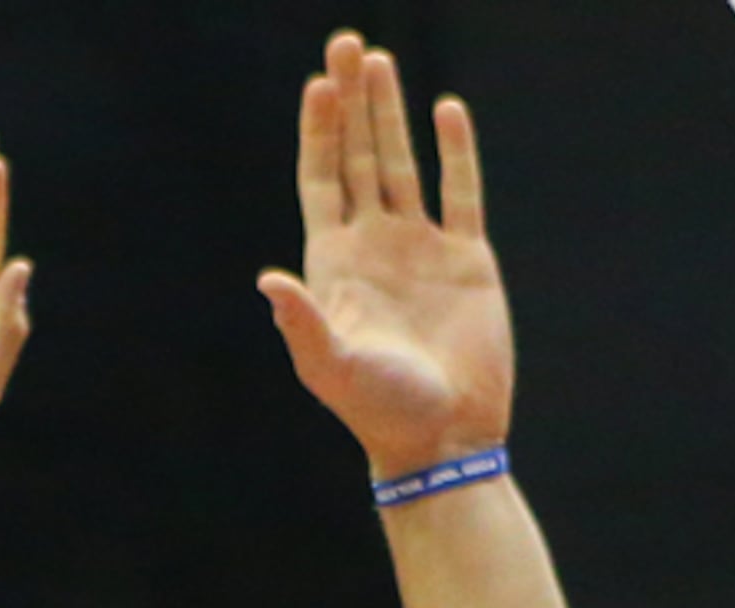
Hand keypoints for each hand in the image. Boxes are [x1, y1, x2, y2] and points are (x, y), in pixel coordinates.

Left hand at [260, 32, 511, 476]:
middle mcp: (373, 247)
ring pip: (401, 162)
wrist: (443, 437)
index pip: (320, 183)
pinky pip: (460, 191)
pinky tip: (444, 111)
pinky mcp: (466, 257)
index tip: (317, 85)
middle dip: (350, 103)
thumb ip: (302, 324)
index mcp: (335, 267)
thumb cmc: (379, 411)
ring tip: (379, 60)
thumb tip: (268, 282)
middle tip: (345, 44)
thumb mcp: (332, 368)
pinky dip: (454, 150)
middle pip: (356, 157)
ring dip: (390, 113)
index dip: (317, 133)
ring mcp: (419, 248)